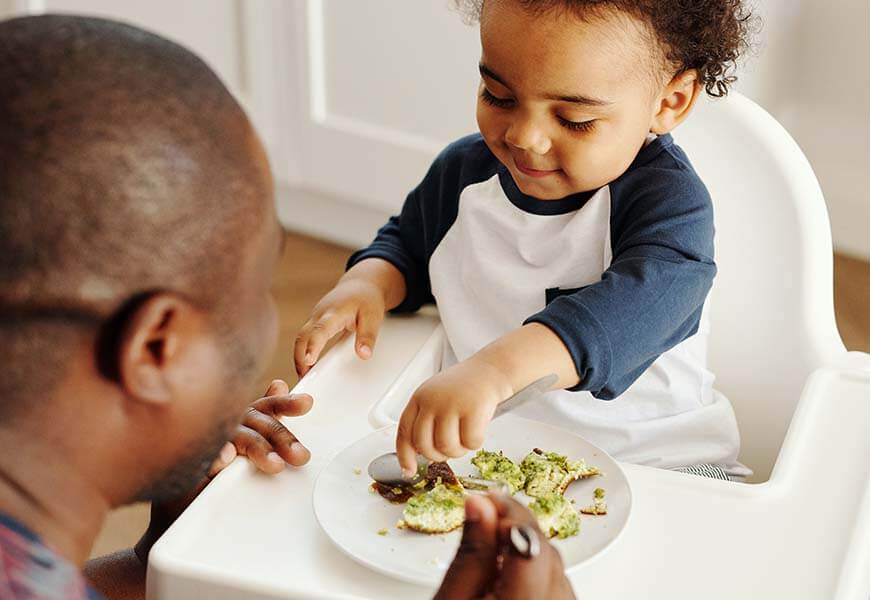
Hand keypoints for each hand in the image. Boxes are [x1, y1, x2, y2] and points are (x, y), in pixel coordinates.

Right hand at [135, 380, 312, 560]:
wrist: (182, 502)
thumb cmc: (218, 466)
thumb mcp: (246, 439)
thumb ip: (264, 417)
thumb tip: (279, 384)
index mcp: (241, 419)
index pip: (266, 407)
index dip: (286, 404)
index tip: (307, 403)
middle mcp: (225, 425)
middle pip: (257, 423)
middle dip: (281, 437)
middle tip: (301, 456)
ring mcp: (206, 442)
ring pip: (236, 437)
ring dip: (257, 448)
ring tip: (275, 465)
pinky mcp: (188, 464)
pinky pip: (205, 458)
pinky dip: (216, 458)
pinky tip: (226, 459)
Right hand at [294, 277, 385, 376]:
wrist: (360, 284)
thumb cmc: (366, 299)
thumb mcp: (373, 316)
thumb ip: (368, 336)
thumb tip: (363, 355)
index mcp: (334, 312)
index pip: (320, 330)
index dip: (313, 345)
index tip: (309, 360)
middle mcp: (319, 315)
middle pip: (302, 337)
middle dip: (299, 358)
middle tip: (304, 378)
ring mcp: (314, 318)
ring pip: (300, 338)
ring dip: (299, 357)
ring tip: (305, 376)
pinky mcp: (314, 323)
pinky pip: (304, 338)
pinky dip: (303, 352)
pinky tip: (308, 366)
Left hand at [396, 358, 511, 475]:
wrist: (491, 370)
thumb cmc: (465, 388)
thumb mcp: (436, 397)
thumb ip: (426, 421)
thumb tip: (420, 455)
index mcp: (420, 398)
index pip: (405, 432)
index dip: (405, 456)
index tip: (410, 471)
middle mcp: (432, 401)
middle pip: (424, 445)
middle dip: (438, 455)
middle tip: (449, 450)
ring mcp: (452, 404)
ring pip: (446, 447)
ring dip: (458, 450)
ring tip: (465, 438)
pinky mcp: (473, 409)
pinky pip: (470, 442)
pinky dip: (475, 443)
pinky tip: (478, 429)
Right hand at [435, 493, 575, 599]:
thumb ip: (471, 554)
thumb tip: (480, 505)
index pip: (530, 545)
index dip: (509, 514)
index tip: (487, 500)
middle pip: (546, 553)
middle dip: (516, 528)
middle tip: (484, 514)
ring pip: (557, 567)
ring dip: (528, 549)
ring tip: (493, 549)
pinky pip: (561, 587)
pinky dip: (538, 572)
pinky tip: (511, 574)